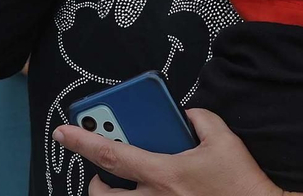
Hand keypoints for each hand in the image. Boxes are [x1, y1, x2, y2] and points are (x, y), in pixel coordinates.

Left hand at [54, 108, 286, 195]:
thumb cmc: (241, 183)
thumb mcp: (224, 139)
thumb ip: (200, 119)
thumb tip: (187, 115)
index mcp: (163, 173)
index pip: (110, 153)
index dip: (81, 139)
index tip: (61, 131)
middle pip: (104, 195)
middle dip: (94, 183)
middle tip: (97, 173)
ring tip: (118, 187)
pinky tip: (155, 193)